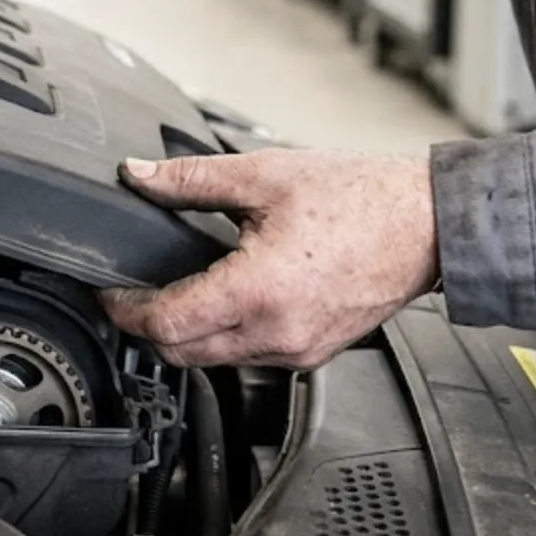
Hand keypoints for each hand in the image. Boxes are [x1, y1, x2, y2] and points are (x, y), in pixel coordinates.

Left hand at [101, 149, 438, 369]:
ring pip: (213, 360)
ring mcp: (296, 350)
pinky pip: (248, 357)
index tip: (107, 290)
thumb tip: (137, 176)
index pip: (164, 324)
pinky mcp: (312, 354)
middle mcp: (276, 333)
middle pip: (179, 353)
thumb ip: (189, 180)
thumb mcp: (263, 175)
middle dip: (145, 326)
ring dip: (184, 334)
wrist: (428, 225)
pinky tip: (220, 301)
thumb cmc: (361, 199)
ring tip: (173, 292)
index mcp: (258, 292)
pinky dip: (222, 337)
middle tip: (129, 292)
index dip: (123, 309)